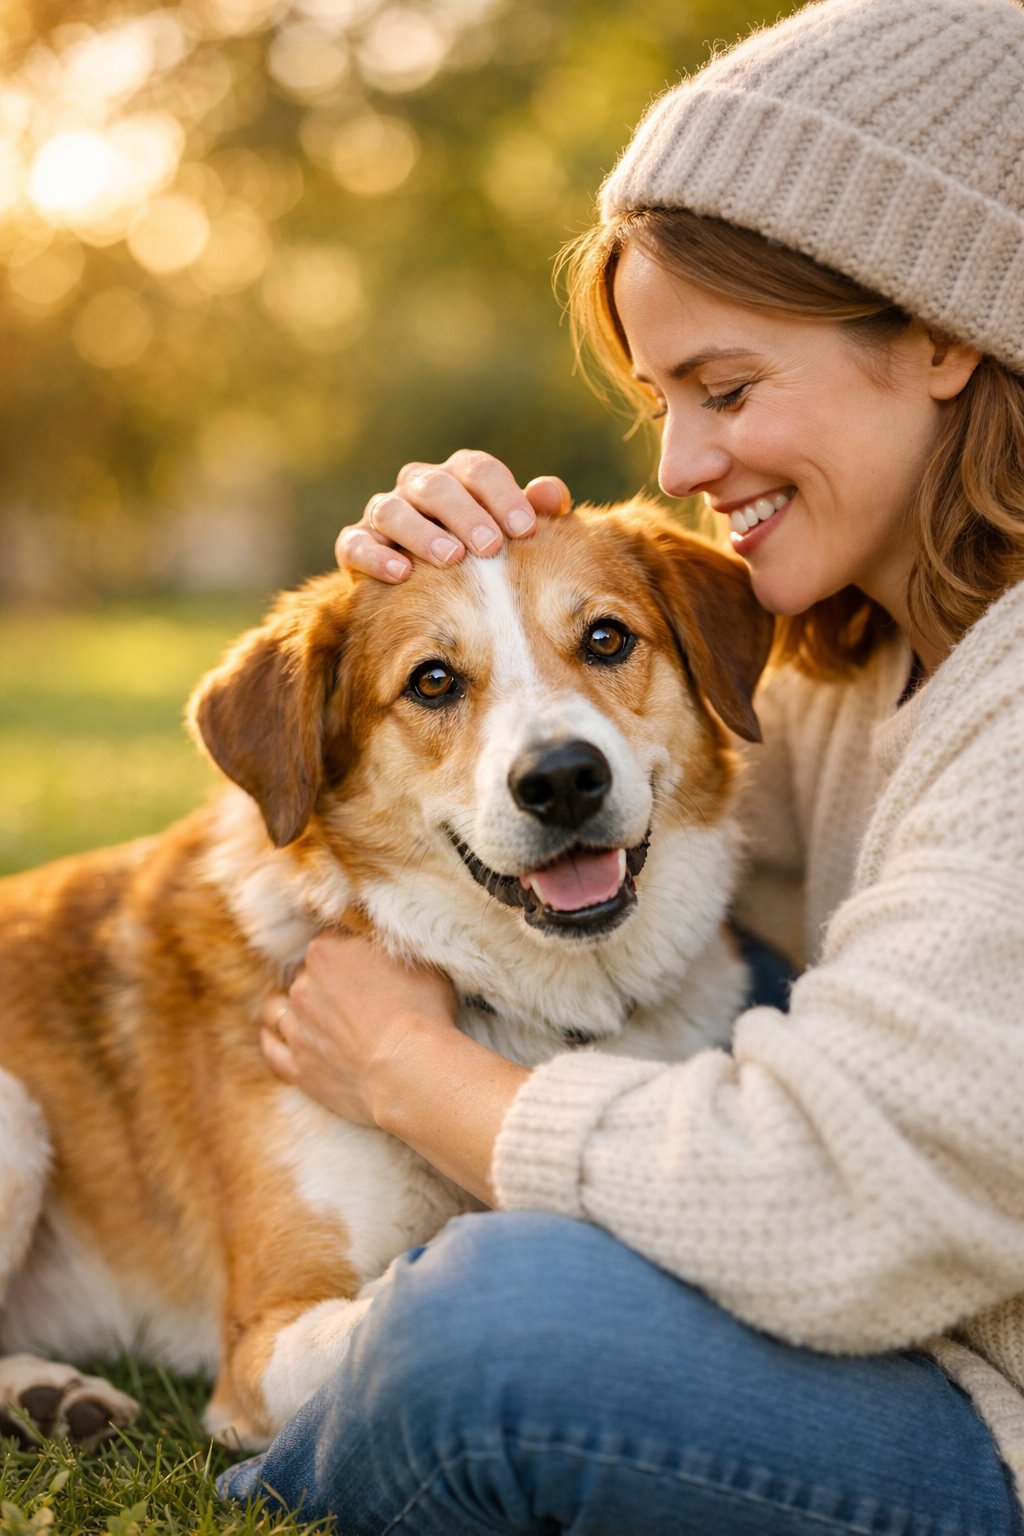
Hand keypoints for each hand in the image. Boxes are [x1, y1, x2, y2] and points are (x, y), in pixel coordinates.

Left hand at [261, 932, 457, 1126]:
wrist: (409, 1071)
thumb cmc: (421, 1013)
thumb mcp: (418, 964)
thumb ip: (390, 952)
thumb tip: (385, 949)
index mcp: (327, 953)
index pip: (328, 943)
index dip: (345, 954)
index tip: (360, 965)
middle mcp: (303, 987)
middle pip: (302, 975)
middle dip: (320, 982)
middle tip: (345, 995)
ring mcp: (296, 1029)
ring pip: (276, 1009)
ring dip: (287, 1008)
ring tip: (303, 1013)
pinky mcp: (297, 1067)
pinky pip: (272, 1049)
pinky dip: (274, 1040)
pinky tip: (278, 1037)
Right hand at [336, 448, 571, 582]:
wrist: (428, 590)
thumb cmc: (482, 556)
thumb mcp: (511, 534)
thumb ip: (535, 511)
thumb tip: (553, 493)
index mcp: (458, 476)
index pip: (478, 469)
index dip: (503, 495)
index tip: (526, 529)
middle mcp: (417, 488)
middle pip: (436, 486)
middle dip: (465, 514)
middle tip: (490, 546)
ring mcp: (383, 513)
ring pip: (393, 510)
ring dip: (421, 533)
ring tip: (450, 558)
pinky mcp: (355, 544)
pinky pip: (356, 543)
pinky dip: (375, 556)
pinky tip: (400, 574)